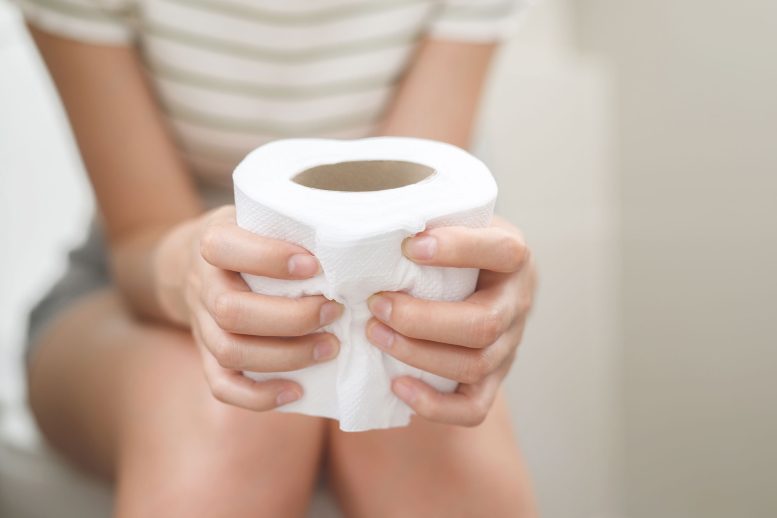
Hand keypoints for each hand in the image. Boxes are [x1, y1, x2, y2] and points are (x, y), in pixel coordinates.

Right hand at [166, 206, 342, 409]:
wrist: (190, 265)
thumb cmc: (245, 239)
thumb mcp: (256, 218)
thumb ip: (288, 227)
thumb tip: (348, 245)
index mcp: (211, 242)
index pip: (225, 248)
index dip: (269, 258)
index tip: (315, 265)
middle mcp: (202, 286)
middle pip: (231, 312)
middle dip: (291, 318)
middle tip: (334, 311)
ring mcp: (200, 325)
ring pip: (230, 351)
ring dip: (285, 356)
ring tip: (331, 347)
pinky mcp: (205, 356)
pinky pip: (223, 386)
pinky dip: (259, 396)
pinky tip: (297, 391)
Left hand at [365, 215, 535, 425]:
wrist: (481, 283)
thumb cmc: (456, 249)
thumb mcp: (456, 223)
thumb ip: (431, 217)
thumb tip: (372, 218)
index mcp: (513, 259)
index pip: (502, 252)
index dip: (458, 249)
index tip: (408, 245)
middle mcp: (517, 304)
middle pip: (482, 324)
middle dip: (422, 319)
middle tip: (376, 303)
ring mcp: (509, 347)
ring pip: (474, 364)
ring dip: (417, 353)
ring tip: (373, 333)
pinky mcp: (493, 381)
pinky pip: (473, 408)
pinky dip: (434, 404)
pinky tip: (396, 385)